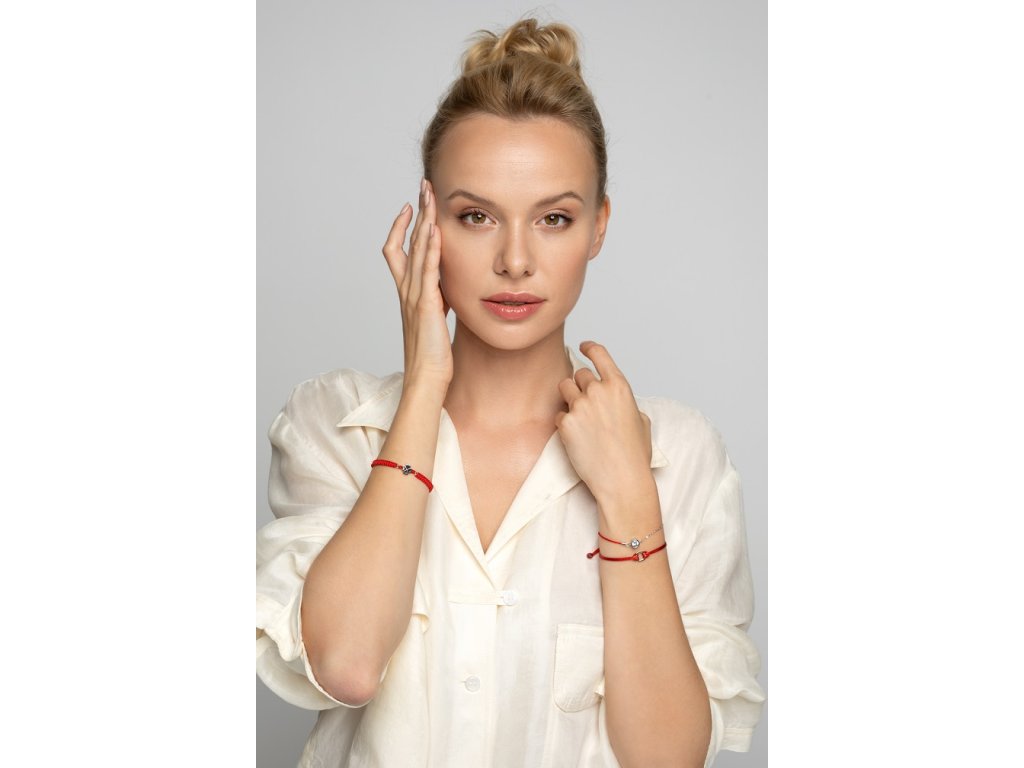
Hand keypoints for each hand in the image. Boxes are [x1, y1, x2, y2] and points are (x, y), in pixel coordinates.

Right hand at [382, 179, 452, 388]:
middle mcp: (406, 289)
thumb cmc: (432, 355)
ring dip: (423, 220)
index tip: (411, 207)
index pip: (397, 251)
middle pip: (406, 241)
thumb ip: (437, 300)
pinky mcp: (426, 304)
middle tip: (424, 186)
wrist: (427, 378)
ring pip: (415, 249)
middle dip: (416, 212)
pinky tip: (435, 229)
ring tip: (429, 196)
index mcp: (407, 292)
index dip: (402, 227)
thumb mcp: (434, 319)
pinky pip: (427, 270)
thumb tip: (446, 290)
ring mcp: (414, 296)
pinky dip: (430, 248)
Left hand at [555, 341, 653, 502]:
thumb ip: (624, 401)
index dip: (590, 348)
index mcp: (619, 387)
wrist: (622, 479)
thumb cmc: (634, 454)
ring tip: (581, 420)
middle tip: (588, 406)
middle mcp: (598, 391)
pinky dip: (565, 423)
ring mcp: (580, 406)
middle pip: (579, 374)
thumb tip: (614, 397)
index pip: (600, 355)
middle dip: (581, 386)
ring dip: (569, 399)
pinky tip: (578, 438)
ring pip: (564, 389)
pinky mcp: (565, 423)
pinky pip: (559, 414)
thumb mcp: (640, 420)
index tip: (584, 346)